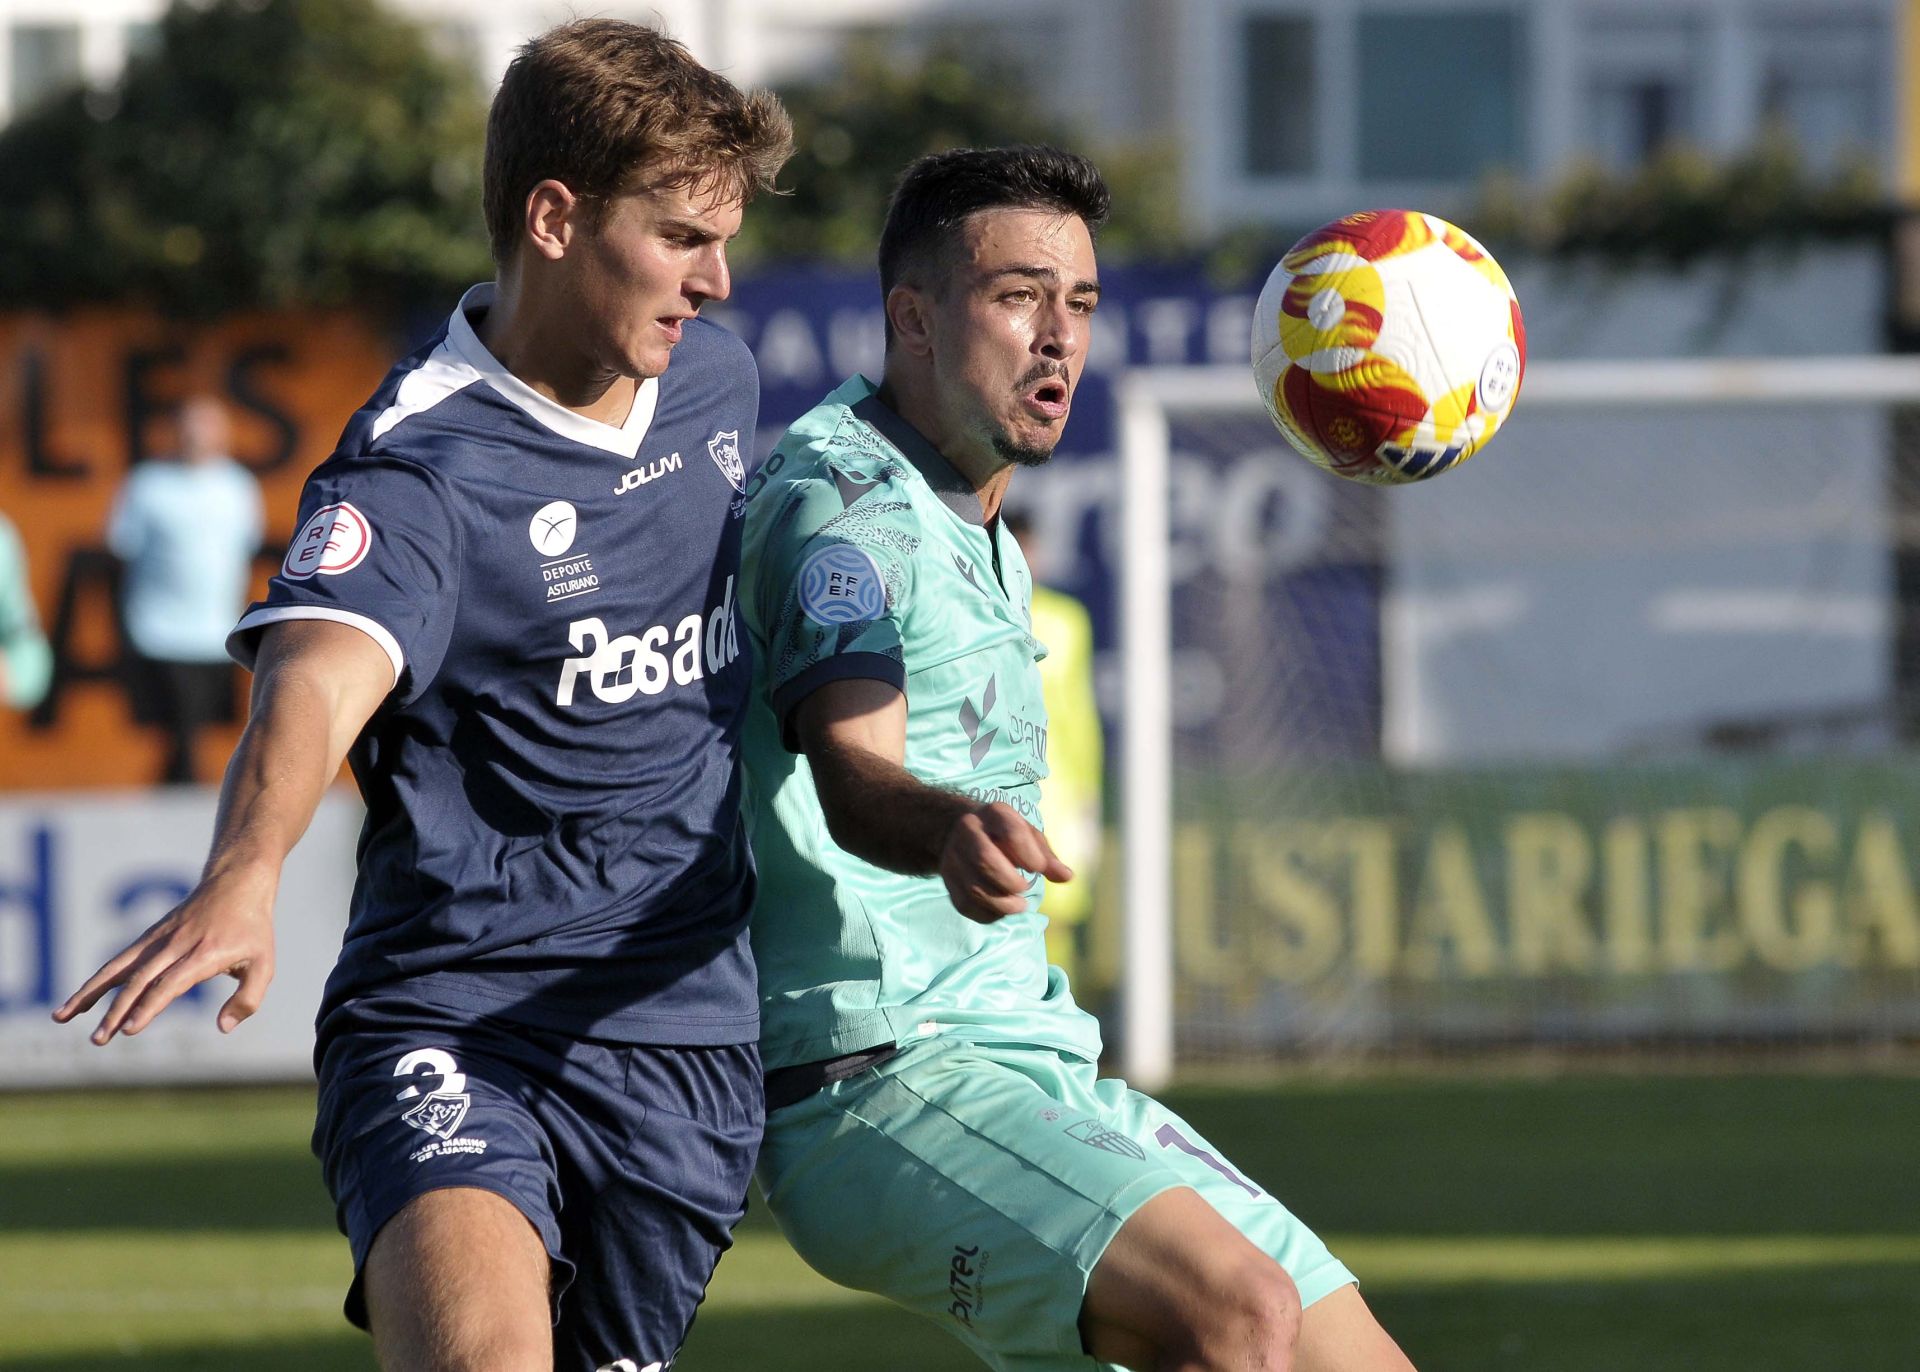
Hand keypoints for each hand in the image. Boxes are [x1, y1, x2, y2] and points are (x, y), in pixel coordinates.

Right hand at [52, 865, 278, 1043]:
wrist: (236, 882)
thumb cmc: (253, 928)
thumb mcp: (264, 964)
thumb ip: (248, 999)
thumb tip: (222, 1028)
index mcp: (204, 954)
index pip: (170, 984)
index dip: (149, 1006)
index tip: (129, 1030)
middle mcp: (175, 946)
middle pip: (139, 981)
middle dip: (116, 1012)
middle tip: (99, 1040)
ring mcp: (158, 940)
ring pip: (118, 968)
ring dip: (89, 994)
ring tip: (62, 1017)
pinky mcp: (148, 937)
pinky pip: (118, 961)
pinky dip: (97, 981)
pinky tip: (79, 1001)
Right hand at [938, 802, 1071, 923]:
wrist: (960, 831)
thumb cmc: (1004, 835)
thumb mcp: (1028, 836)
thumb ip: (1047, 857)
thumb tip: (1067, 877)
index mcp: (994, 813)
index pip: (1011, 832)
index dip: (1029, 855)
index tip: (1038, 868)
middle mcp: (968, 830)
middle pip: (985, 860)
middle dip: (1010, 882)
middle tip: (1026, 889)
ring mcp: (953, 855)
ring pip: (974, 887)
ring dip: (1001, 904)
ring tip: (1019, 905)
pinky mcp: (947, 878)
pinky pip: (965, 904)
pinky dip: (987, 914)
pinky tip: (1001, 910)